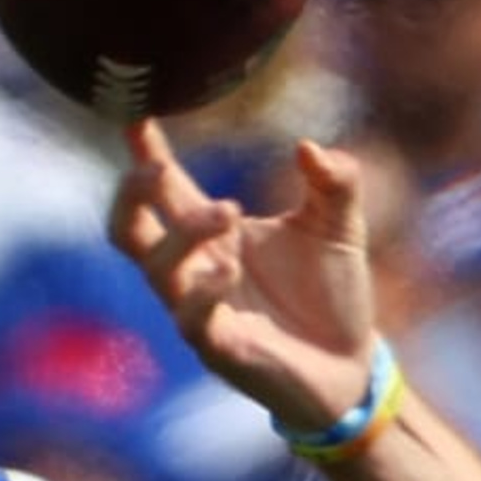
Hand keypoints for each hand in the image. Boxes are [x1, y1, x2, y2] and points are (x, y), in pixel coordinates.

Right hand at [107, 120, 377, 430]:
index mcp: (215, 234)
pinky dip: (205, 291)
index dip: (145, 154)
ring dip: (185, 233)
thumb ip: (335, 181)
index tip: (136, 115)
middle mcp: (195, 268)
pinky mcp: (218, 348)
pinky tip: (232, 269)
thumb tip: (308, 147)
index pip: (165, 190)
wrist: (352, 365)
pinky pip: (191, 319)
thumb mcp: (340, 226)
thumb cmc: (333, 294)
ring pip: (156, 268)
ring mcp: (199, 309)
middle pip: (128, 229)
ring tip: (231, 208)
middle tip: (156, 166)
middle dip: (130, 194)